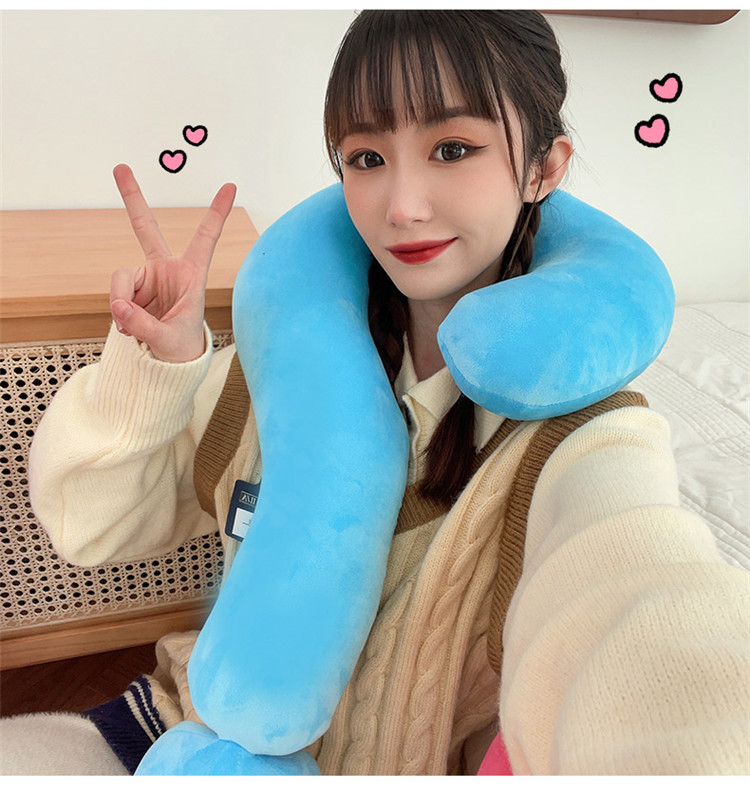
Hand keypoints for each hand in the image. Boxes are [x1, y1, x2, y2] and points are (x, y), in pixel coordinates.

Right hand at [110, 164, 236, 362]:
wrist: (169, 361)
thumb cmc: (181, 348)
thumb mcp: (168, 340)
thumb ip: (143, 325)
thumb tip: (117, 306)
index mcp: (192, 274)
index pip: (205, 238)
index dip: (217, 212)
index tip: (231, 186)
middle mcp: (167, 269)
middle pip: (145, 228)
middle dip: (131, 197)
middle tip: (120, 166)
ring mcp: (146, 278)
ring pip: (120, 278)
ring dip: (120, 302)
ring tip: (131, 326)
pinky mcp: (129, 290)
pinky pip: (115, 294)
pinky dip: (117, 312)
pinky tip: (128, 327)